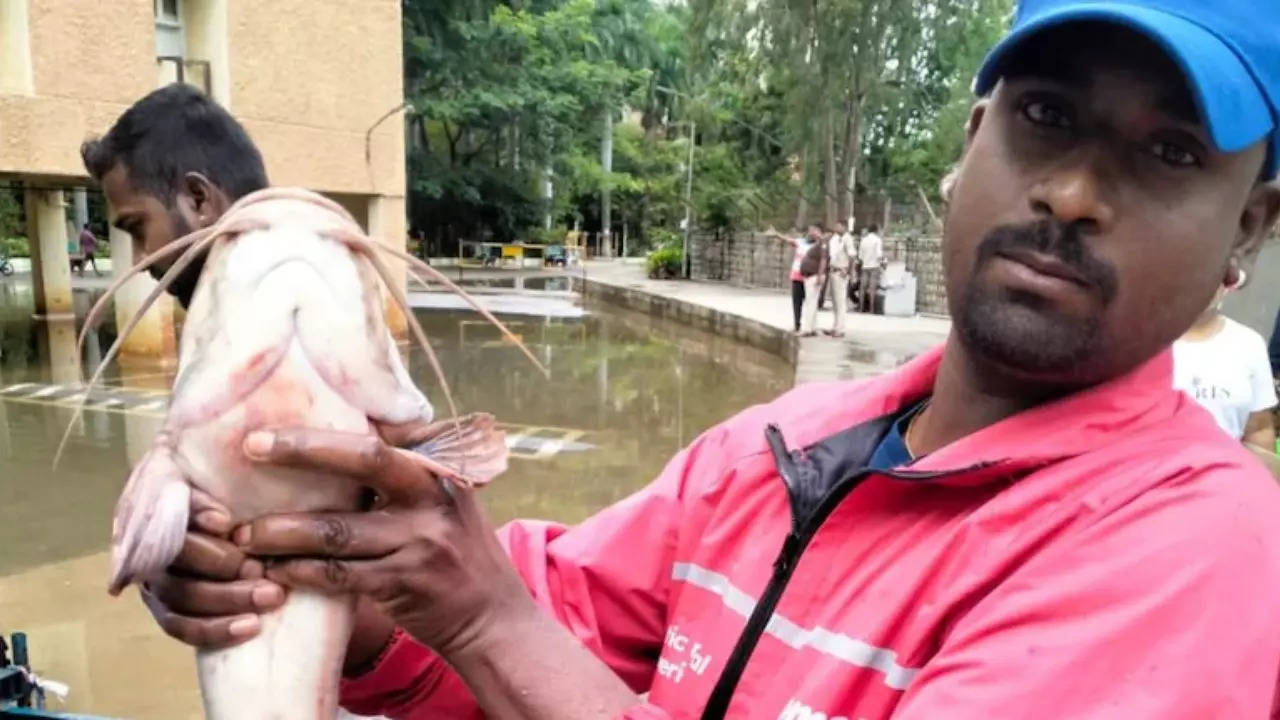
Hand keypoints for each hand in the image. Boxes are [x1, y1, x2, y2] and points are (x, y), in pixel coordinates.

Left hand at [137, 419, 427, 664]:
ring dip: (282, 531)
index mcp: (436, 471)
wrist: (493, 616)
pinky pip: (339, 575)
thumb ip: (403, 474)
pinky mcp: (405, 583)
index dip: (327, 428)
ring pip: (337, 530)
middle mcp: (432, 497)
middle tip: (251, 449)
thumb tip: (346, 434)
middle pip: (364, 461)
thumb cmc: (455, 553)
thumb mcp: (443, 502)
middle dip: (302, 451)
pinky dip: (301, 572)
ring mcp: (420, 541)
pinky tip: (274, 571)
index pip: (378, 436)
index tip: (276, 423)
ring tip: (243, 533)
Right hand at [139, 487, 285, 648]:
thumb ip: (200, 495)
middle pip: (176, 571)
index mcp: (151, 519)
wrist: (214, 494)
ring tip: (271, 596)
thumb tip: (220, 523)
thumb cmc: (210, 481)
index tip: (229, 526)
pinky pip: (186, 629)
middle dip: (223, 571)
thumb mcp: (201, 476)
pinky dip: (218, 630)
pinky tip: (252, 627)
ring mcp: (159, 585)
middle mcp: (149, 555)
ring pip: (184, 603)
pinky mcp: (171, 611)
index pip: (162, 531)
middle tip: (261, 569)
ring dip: (228, 602)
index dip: (192, 529)